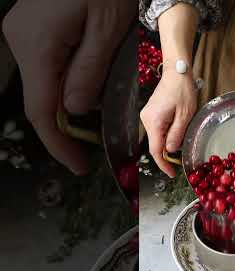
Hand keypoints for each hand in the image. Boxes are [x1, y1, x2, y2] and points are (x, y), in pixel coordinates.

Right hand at [2, 0, 134, 173]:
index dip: (58, 143)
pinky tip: (82, 94)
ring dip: (65, 108)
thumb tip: (74, 111)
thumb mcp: (105, 32)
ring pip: (42, 85)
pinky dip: (63, 88)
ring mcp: (23, 34)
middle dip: (63, 128)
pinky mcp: (33, 31)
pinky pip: (46, 69)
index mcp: (38, 45)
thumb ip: (87, 74)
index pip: (41, 110)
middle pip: (39, 99)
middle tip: (87, 150)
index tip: (77, 166)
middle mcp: (21, 41)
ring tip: (90, 124)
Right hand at [140, 69, 196, 176]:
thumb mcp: (185, 115)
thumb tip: (170, 151)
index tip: (172, 173)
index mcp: (154, 121)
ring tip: (183, 133)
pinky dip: (167, 134)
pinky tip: (178, 127)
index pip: (155, 150)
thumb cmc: (182, 91)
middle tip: (183, 156)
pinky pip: (158, 129)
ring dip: (169, 141)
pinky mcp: (150, 113)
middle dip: (168, 152)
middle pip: (156, 144)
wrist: (176, 72)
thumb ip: (177, 134)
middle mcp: (146, 120)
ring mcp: (147, 116)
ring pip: (157, 137)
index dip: (163, 164)